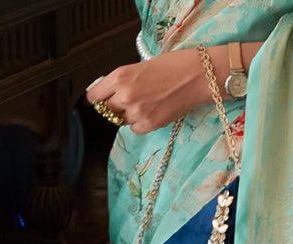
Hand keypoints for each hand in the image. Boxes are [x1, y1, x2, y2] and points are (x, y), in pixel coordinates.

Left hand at [87, 44, 259, 136]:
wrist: (197, 76)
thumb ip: (123, 80)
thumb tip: (110, 92)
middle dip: (116, 106)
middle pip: (108, 109)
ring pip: (123, 120)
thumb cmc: (173, 65)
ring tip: (147, 103)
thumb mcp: (140, 66)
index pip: (95, 95)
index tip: (99, 100)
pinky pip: (136, 129)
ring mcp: (137, 112)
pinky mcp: (150, 125)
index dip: (97, 98)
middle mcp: (125, 96)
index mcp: (120, 76)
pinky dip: (140, 123)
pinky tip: (153, 112)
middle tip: (130, 100)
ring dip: (130, 114)